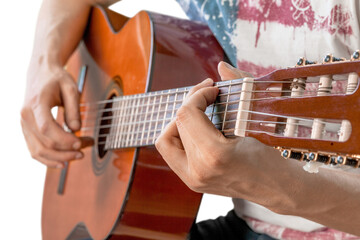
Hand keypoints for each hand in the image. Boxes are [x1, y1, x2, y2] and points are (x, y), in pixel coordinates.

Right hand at [21, 61, 91, 167]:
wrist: (40, 71)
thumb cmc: (57, 78)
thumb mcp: (71, 88)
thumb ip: (74, 109)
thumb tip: (76, 129)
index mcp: (36, 103)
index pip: (47, 128)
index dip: (64, 139)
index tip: (81, 142)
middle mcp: (25, 116)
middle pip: (44, 143)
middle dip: (67, 151)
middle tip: (85, 148)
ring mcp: (24, 124)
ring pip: (38, 151)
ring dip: (59, 158)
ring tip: (78, 155)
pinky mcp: (26, 130)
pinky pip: (34, 150)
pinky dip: (48, 159)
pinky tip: (63, 162)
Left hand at [155, 62, 273, 196]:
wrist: (277, 189)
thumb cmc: (272, 157)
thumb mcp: (257, 119)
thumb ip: (240, 86)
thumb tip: (221, 66)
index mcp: (214, 155)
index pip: (187, 114)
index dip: (197, 94)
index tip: (214, 90)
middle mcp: (197, 170)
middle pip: (175, 124)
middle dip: (189, 103)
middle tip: (207, 95)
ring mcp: (192, 179)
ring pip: (166, 140)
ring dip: (180, 121)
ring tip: (200, 113)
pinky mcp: (191, 181)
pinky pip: (172, 152)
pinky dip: (181, 135)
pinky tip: (199, 127)